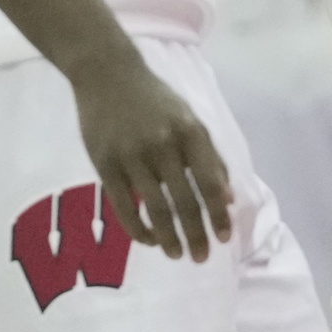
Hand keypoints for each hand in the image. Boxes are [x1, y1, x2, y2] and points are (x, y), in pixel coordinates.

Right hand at [71, 54, 232, 262]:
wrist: (107, 73)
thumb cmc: (156, 99)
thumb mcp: (189, 118)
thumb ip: (209, 156)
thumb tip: (227, 198)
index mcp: (191, 131)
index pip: (210, 182)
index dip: (218, 213)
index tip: (225, 238)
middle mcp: (163, 144)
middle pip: (184, 200)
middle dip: (196, 234)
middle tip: (202, 257)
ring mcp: (132, 155)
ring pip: (155, 207)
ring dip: (168, 237)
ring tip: (177, 254)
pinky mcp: (105, 164)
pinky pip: (124, 206)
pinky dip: (138, 228)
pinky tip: (149, 240)